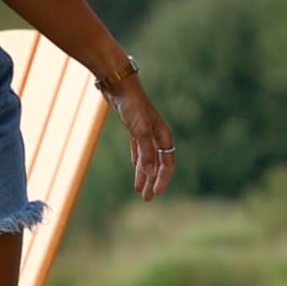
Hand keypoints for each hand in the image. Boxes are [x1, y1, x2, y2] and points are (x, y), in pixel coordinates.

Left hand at [114, 84, 175, 201]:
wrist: (119, 87)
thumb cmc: (132, 107)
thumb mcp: (139, 131)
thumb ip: (146, 152)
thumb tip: (152, 174)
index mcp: (164, 136)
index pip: (167, 164)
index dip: (162, 180)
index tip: (155, 194)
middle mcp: (158, 135)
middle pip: (158, 164)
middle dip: (153, 182)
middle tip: (148, 198)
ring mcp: (146, 132)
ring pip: (148, 159)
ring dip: (144, 174)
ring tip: (140, 190)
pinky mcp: (134, 129)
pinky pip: (139, 150)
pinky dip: (139, 161)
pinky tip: (136, 168)